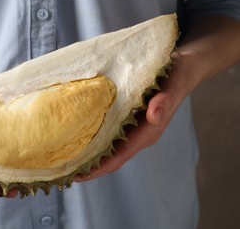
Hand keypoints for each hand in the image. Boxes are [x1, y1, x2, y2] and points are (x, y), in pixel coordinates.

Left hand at [75, 52, 193, 181]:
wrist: (181, 68)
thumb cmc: (176, 76)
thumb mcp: (172, 85)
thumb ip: (164, 102)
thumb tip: (153, 117)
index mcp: (147, 133)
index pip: (119, 157)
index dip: (98, 168)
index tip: (78, 175)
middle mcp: (137, 135)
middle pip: (110, 158)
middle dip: (88, 166)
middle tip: (62, 170)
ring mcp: (132, 128)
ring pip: (107, 148)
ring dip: (88, 155)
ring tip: (64, 158)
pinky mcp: (126, 119)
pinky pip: (107, 134)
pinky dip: (92, 138)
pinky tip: (77, 135)